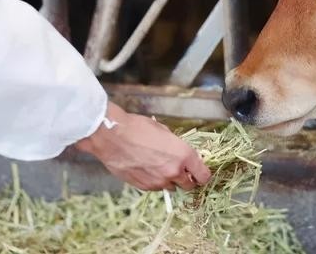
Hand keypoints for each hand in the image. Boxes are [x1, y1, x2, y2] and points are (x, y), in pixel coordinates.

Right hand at [75, 102, 210, 190]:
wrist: (112, 136)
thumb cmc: (137, 128)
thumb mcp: (164, 131)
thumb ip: (175, 146)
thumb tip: (178, 153)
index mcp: (184, 155)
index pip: (203, 175)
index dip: (203, 175)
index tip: (200, 172)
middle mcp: (174, 171)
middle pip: (189, 185)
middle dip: (187, 179)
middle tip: (181, 171)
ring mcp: (158, 182)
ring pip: (171, 187)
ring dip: (170, 180)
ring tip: (159, 167)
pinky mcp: (144, 187)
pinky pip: (155, 188)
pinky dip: (155, 181)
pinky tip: (147, 169)